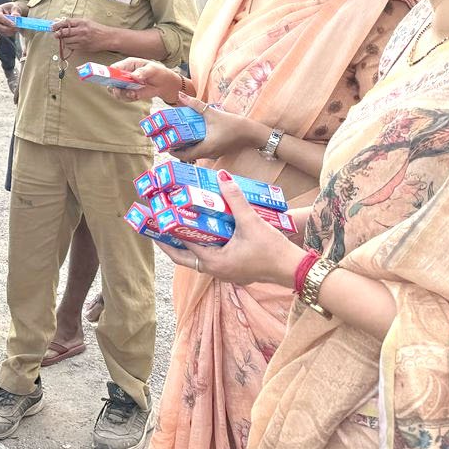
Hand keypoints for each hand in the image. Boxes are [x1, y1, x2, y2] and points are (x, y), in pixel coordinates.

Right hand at [0, 1, 22, 38]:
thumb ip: (15, 12)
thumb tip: (15, 17)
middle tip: (17, 29)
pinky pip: (2, 33)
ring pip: (0, 31)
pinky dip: (9, 33)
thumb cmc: (13, 9)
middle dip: (7, 29)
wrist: (12, 12)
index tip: (14, 25)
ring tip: (17, 29)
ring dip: (9, 32)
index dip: (6, 21)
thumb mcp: (15, 8)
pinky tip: (15, 31)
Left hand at [51, 16, 110, 59]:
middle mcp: (81, 30)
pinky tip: (70, 43)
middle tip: (55, 34)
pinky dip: (68, 45)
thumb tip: (63, 24)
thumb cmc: (97, 29)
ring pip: (66, 41)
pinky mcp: (83, 47)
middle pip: (64, 32)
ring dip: (63, 40)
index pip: (66, 23)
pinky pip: (71, 47)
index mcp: (82, 22)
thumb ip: (76, 23)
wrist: (108, 38)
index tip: (53, 26)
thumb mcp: (87, 22)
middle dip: (58, 33)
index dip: (57, 25)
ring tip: (63, 38)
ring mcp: (82, 40)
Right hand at [107, 57, 183, 103]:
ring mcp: (125, 84)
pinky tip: (136, 95)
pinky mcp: (128, 93)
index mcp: (127, 64)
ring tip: (133, 94)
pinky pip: (123, 97)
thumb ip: (143, 72)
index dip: (110, 73)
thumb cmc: (157, 72)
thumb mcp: (152, 69)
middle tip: (120, 90)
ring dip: (123, 94)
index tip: (111, 79)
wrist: (164, 83)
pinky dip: (129, 98)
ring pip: (116, 91)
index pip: (114, 68)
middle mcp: (123, 74)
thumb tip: (134, 76)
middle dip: (114, 87)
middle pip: (111, 81)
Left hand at [156, 176, 301, 287]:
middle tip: (154, 229)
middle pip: (183, 258)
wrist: (294, 269)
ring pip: (197, 260)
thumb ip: (235, 199)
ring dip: (186, 245)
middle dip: (169, 244)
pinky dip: (202, 247)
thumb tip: (222, 176)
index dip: (169, 231)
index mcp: (214, 262)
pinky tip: (202, 233)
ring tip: (174, 229)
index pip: (184, 245)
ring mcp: (225, 272)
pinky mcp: (234, 270)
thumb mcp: (252, 221)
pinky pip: (210, 259)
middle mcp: (216, 271)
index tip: (157, 219)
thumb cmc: (272, 249)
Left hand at [173, 92, 270, 161]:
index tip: (164, 145)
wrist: (254, 133)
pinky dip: (196, 145)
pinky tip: (194, 135)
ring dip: (187, 147)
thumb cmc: (234, 125)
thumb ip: (195, 105)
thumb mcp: (213, 113)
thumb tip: (181, 95)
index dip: (173, 151)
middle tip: (169, 138)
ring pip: (196, 153)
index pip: (184, 155)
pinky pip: (204, 150)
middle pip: (189, 155)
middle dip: (178, 148)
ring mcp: (215, 154)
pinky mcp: (219, 150)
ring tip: (179, 136)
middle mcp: (209, 154)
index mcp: (206, 148)